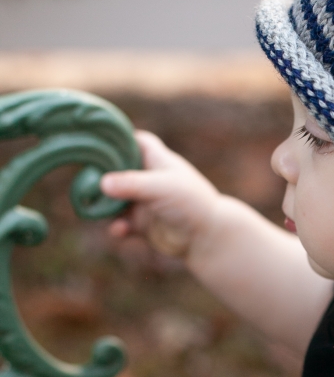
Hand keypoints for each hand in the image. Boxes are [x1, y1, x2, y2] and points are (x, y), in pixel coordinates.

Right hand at [100, 131, 220, 258]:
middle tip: (82, 180)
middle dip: (101, 176)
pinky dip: (117, 226)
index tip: (96, 139)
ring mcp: (146, 202)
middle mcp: (150, 180)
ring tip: (97, 211)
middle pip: (118, 171)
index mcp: (159, 162)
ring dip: (104, 206)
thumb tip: (102, 183)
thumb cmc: (190, 203)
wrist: (207, 238)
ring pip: (115, 200)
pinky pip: (121, 223)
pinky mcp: (144, 224)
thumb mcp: (160, 187)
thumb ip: (131, 184)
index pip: (138, 142)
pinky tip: (120, 230)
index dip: (119, 138)